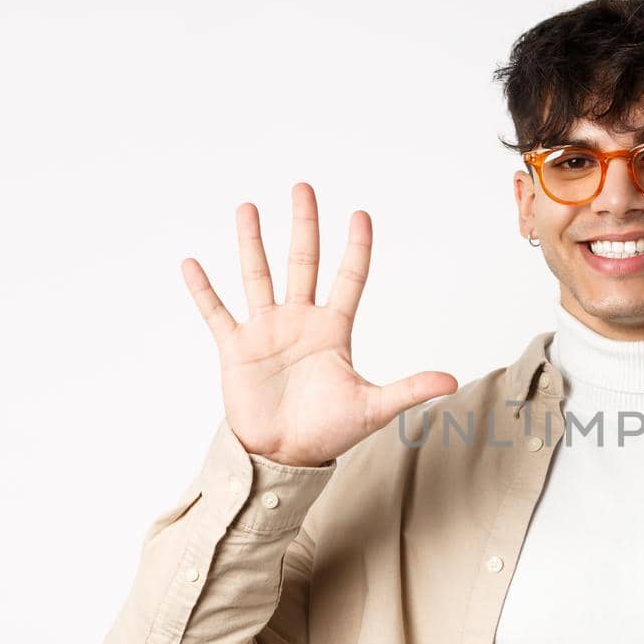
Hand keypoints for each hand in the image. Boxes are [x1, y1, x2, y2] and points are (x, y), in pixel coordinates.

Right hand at [181, 182, 457, 466]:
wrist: (285, 457)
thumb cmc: (329, 432)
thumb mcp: (373, 408)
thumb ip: (409, 390)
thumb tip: (452, 382)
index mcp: (333, 330)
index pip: (349, 278)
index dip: (356, 248)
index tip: (360, 215)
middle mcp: (300, 321)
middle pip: (302, 263)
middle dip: (303, 225)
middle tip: (303, 187)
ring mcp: (266, 331)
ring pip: (258, 276)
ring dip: (252, 242)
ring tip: (248, 207)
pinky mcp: (236, 348)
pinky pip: (217, 312)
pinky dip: (203, 289)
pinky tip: (191, 262)